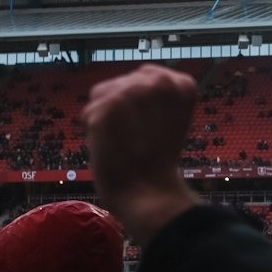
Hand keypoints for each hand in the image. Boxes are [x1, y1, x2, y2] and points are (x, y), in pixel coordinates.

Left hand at [82, 65, 199, 246]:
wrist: (150, 195)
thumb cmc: (161, 163)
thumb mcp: (174, 120)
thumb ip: (158, 98)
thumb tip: (128, 89)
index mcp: (182, 85)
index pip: (148, 76)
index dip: (142, 102)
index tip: (151, 125)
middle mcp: (159, 80)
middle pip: (122, 82)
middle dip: (121, 106)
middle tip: (134, 136)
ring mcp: (131, 92)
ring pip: (102, 93)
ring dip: (105, 115)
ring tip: (121, 141)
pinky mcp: (107, 108)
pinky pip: (89, 112)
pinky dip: (91, 130)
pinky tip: (108, 146)